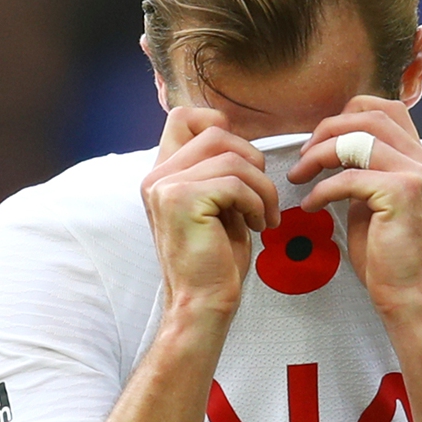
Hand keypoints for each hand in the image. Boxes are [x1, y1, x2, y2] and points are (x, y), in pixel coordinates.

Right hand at [141, 107, 279, 317]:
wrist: (202, 303)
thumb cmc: (216, 261)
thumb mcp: (219, 206)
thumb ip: (220, 172)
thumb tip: (245, 145)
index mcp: (162, 174)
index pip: (183, 117)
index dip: (219, 127)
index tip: (243, 165)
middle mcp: (157, 176)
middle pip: (216, 133)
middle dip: (252, 162)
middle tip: (263, 198)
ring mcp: (165, 186)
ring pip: (232, 158)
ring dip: (261, 188)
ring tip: (264, 217)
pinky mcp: (182, 200)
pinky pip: (236, 183)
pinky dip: (257, 203)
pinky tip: (258, 226)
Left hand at [287, 97, 421, 322]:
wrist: (410, 298)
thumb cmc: (389, 260)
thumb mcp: (375, 206)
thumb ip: (364, 175)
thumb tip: (333, 155)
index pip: (386, 110)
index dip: (347, 117)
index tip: (320, 143)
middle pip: (370, 115)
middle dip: (327, 130)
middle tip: (302, 157)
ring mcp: (418, 175)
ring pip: (358, 138)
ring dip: (320, 154)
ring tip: (300, 176)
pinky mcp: (402, 194)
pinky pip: (349, 177)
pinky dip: (322, 189)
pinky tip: (310, 205)